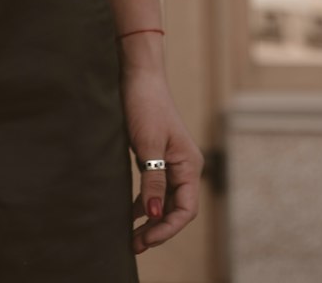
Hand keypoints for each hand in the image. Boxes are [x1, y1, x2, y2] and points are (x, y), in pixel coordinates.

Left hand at [120, 65, 203, 254]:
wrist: (139, 75)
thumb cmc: (145, 105)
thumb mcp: (147, 145)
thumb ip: (153, 179)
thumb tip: (154, 214)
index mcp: (190, 165)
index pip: (185, 209)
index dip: (167, 228)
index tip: (146, 239)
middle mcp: (185, 167)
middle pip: (176, 208)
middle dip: (157, 229)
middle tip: (134, 245)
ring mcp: (172, 162)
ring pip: (165, 200)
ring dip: (151, 219)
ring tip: (132, 238)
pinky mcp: (158, 157)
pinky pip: (156, 188)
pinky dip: (146, 203)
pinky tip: (132, 215)